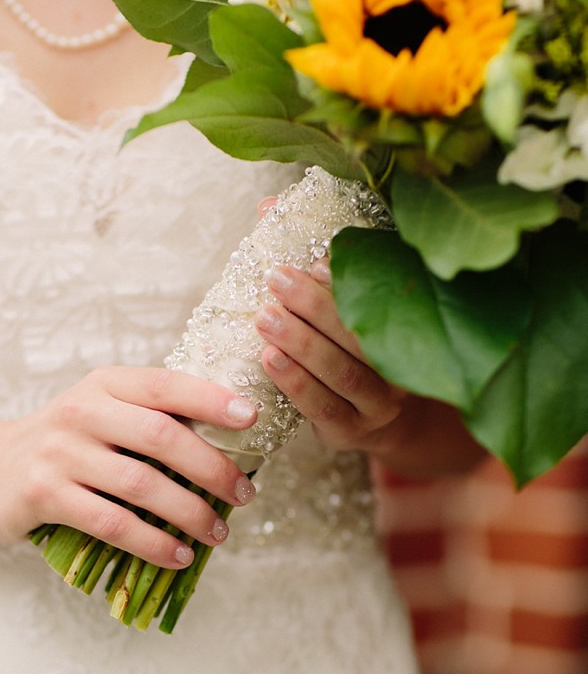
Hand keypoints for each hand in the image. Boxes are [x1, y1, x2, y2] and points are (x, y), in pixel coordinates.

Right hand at [0, 366, 257, 566]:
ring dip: (189, 513)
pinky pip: (112, 523)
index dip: (211, 399)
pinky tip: (179, 556)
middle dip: (213, 468)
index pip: (166, 384)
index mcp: (106, 384)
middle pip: (162, 436)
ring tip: (218, 532)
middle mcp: (82, 411)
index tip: (250, 418)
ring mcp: (60, 453)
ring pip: (141, 485)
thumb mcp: (101, 415)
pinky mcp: (44, 495)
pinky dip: (152, 544)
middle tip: (244, 495)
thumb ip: (150, 421)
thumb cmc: (64, 446)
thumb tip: (229, 450)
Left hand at [255, 259, 406, 452]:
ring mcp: (377, 406)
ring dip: (301, 343)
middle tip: (278, 280)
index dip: (347, 285)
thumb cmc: (356, 360)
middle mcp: (400, 373)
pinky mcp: (351, 431)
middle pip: (358, 338)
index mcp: (407, 336)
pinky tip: (270, 358)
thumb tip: (300, 242)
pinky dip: (295, 381)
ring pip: (341, 373)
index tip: (315, 265)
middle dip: (315, 306)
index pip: (380, 306)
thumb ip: (338, 290)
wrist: (376, 425)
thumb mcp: (356, 324)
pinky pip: (322, 407)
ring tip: (266, 318)